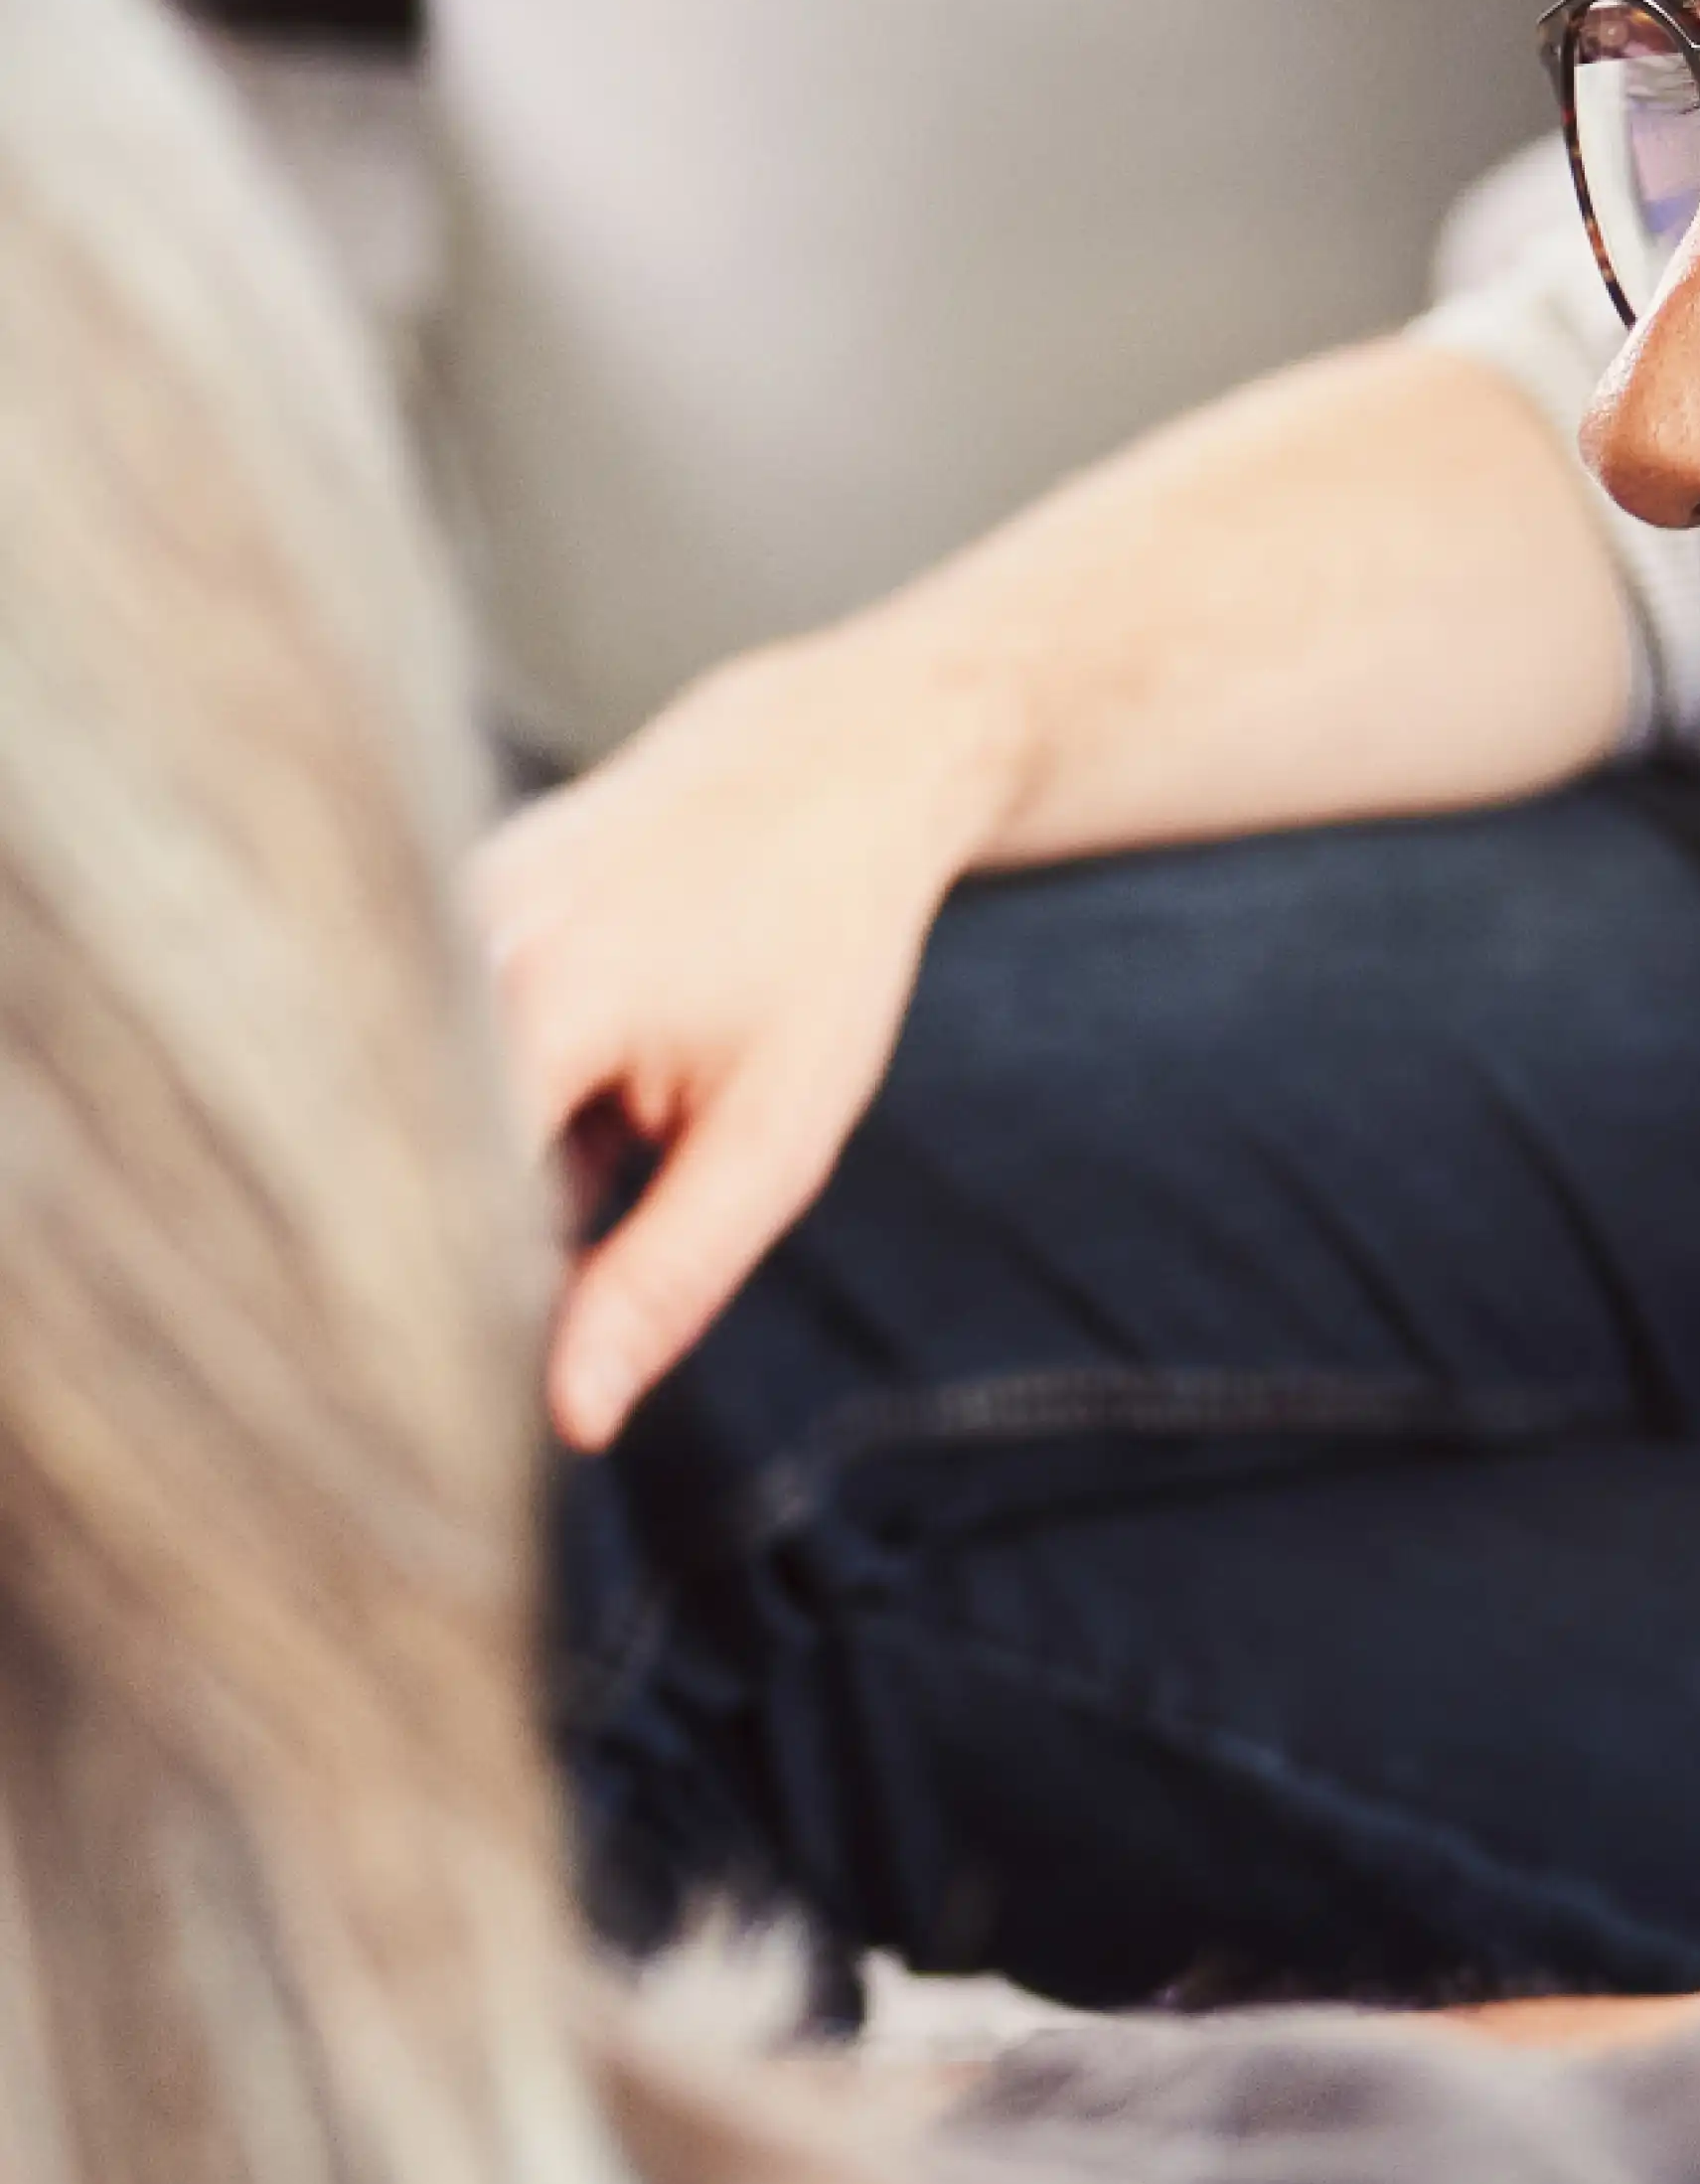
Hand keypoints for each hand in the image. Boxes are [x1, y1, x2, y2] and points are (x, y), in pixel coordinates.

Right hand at [471, 626, 1015, 1448]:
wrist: (821, 765)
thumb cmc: (821, 946)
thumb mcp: (777, 1133)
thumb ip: (668, 1278)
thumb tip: (574, 1418)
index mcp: (530, 1004)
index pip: (425, 1213)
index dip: (445, 1312)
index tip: (472, 1390)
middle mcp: (438, 945)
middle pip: (393, 1165)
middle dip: (459, 1245)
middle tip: (583, 1250)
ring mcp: (413, 909)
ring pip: (406, 1109)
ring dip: (488, 1164)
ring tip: (622, 1133)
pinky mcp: (414, 900)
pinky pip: (418, 1046)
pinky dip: (491, 1100)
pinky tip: (591, 1091)